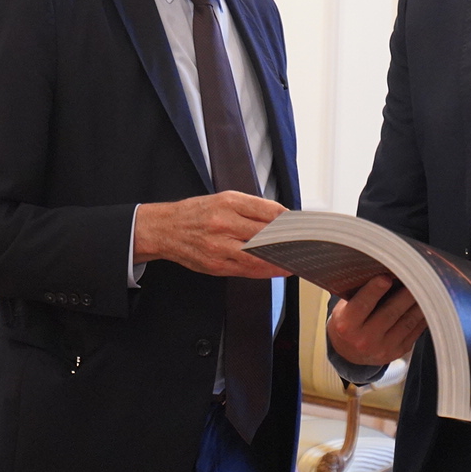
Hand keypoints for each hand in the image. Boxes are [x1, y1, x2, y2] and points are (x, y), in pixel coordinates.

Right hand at [134, 191, 289, 278]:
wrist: (165, 229)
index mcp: (228, 202)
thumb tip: (281, 218)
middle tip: (305, 245)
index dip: (289, 220)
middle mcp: (224, 223)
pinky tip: (276, 270)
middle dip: (288, 241)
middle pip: (267, 234)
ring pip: (259, 256)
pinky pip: (247, 270)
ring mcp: (220, 246)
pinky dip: (265, 271)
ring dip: (281, 260)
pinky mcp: (216, 265)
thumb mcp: (222, 200)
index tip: (301, 226)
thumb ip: (251, 208)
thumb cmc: (195, 214)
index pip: (269, 211)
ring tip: (295, 260)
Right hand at [327, 274, 425, 365]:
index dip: (375, 290)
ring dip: (419, 304)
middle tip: (417, 277)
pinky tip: (428, 305)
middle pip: (390, 313)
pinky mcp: (397, 352)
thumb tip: (387, 273)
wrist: (349, 353)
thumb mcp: (345, 308)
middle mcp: (364, 339)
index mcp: (347, 325)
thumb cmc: (348, 323)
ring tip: (427, 288)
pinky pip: (414, 331)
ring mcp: (382, 348)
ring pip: (407, 322)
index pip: (362, 305)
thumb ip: (361, 294)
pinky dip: (422, 317)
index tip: (386, 277)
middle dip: (405, 294)